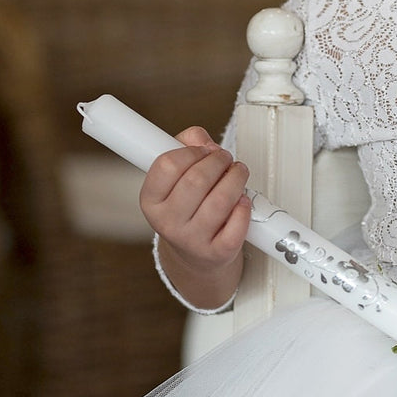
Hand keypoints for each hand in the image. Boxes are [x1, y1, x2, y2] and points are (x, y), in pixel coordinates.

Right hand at [140, 127, 249, 295]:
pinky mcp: (216, 253)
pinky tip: (242, 201)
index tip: (204, 150)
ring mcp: (191, 240)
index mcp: (151, 200)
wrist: (197, 255)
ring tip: (238, 174)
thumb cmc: (189, 209)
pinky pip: (237, 225)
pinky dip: (245, 207)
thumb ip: (187, 145)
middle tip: (226, 159)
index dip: (192, 151)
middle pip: (197, 179)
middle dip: (219, 161)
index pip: (167, 164)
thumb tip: (203, 141)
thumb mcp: (177, 177)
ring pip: (221, 199)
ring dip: (237, 178)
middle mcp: (167, 222)